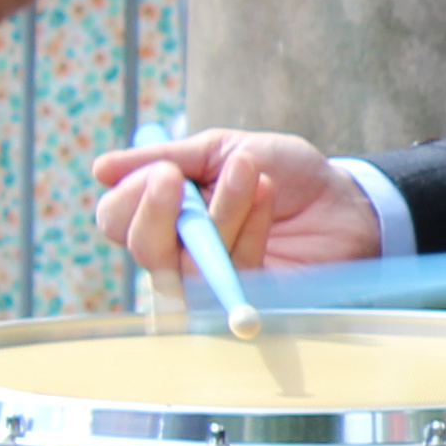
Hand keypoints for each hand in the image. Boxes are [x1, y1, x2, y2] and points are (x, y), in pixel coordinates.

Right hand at [96, 129, 373, 283]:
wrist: (343, 198)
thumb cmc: (282, 172)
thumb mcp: (223, 149)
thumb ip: (166, 157)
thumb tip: (101, 169)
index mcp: (163, 212)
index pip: (116, 218)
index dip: (130, 197)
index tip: (162, 170)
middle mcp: (177, 251)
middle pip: (141, 247)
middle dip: (156, 211)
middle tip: (176, 177)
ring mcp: (211, 279)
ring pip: (187, 261)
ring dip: (219, 208)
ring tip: (249, 169)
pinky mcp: (247, 296)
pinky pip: (232, 268)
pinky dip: (247, 225)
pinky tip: (266, 193)